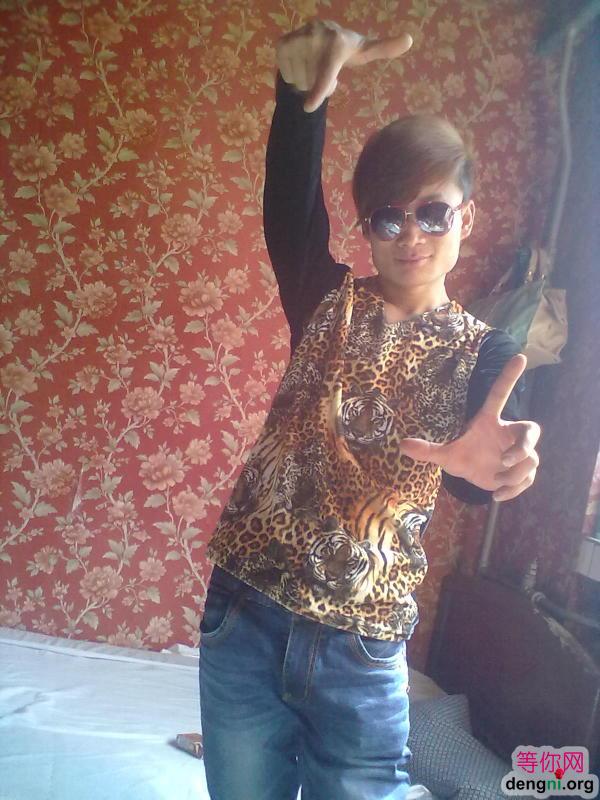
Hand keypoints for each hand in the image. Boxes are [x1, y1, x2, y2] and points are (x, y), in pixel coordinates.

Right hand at [275, 19, 412, 112]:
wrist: (323, 33)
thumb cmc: (346, 49)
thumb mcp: (364, 51)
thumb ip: (385, 48)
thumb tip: (409, 39)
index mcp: (338, 42)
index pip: (326, 74)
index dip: (318, 91)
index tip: (309, 108)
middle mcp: (316, 36)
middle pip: (312, 85)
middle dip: (318, 85)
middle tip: (325, 70)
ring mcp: (297, 39)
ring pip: (298, 81)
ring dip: (306, 80)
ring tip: (314, 65)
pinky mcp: (282, 44)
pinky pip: (285, 74)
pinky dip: (292, 74)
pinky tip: (301, 62)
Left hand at [399, 354, 540, 501]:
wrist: (474, 478)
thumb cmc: (463, 457)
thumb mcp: (445, 455)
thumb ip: (427, 450)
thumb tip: (401, 445)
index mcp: (489, 421)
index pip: (499, 395)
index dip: (509, 376)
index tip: (520, 355)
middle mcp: (507, 434)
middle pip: (531, 430)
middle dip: (524, 446)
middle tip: (507, 459)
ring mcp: (518, 453)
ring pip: (530, 459)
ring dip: (514, 474)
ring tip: (496, 479)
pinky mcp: (522, 471)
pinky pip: (528, 477)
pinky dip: (514, 489)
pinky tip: (497, 494)